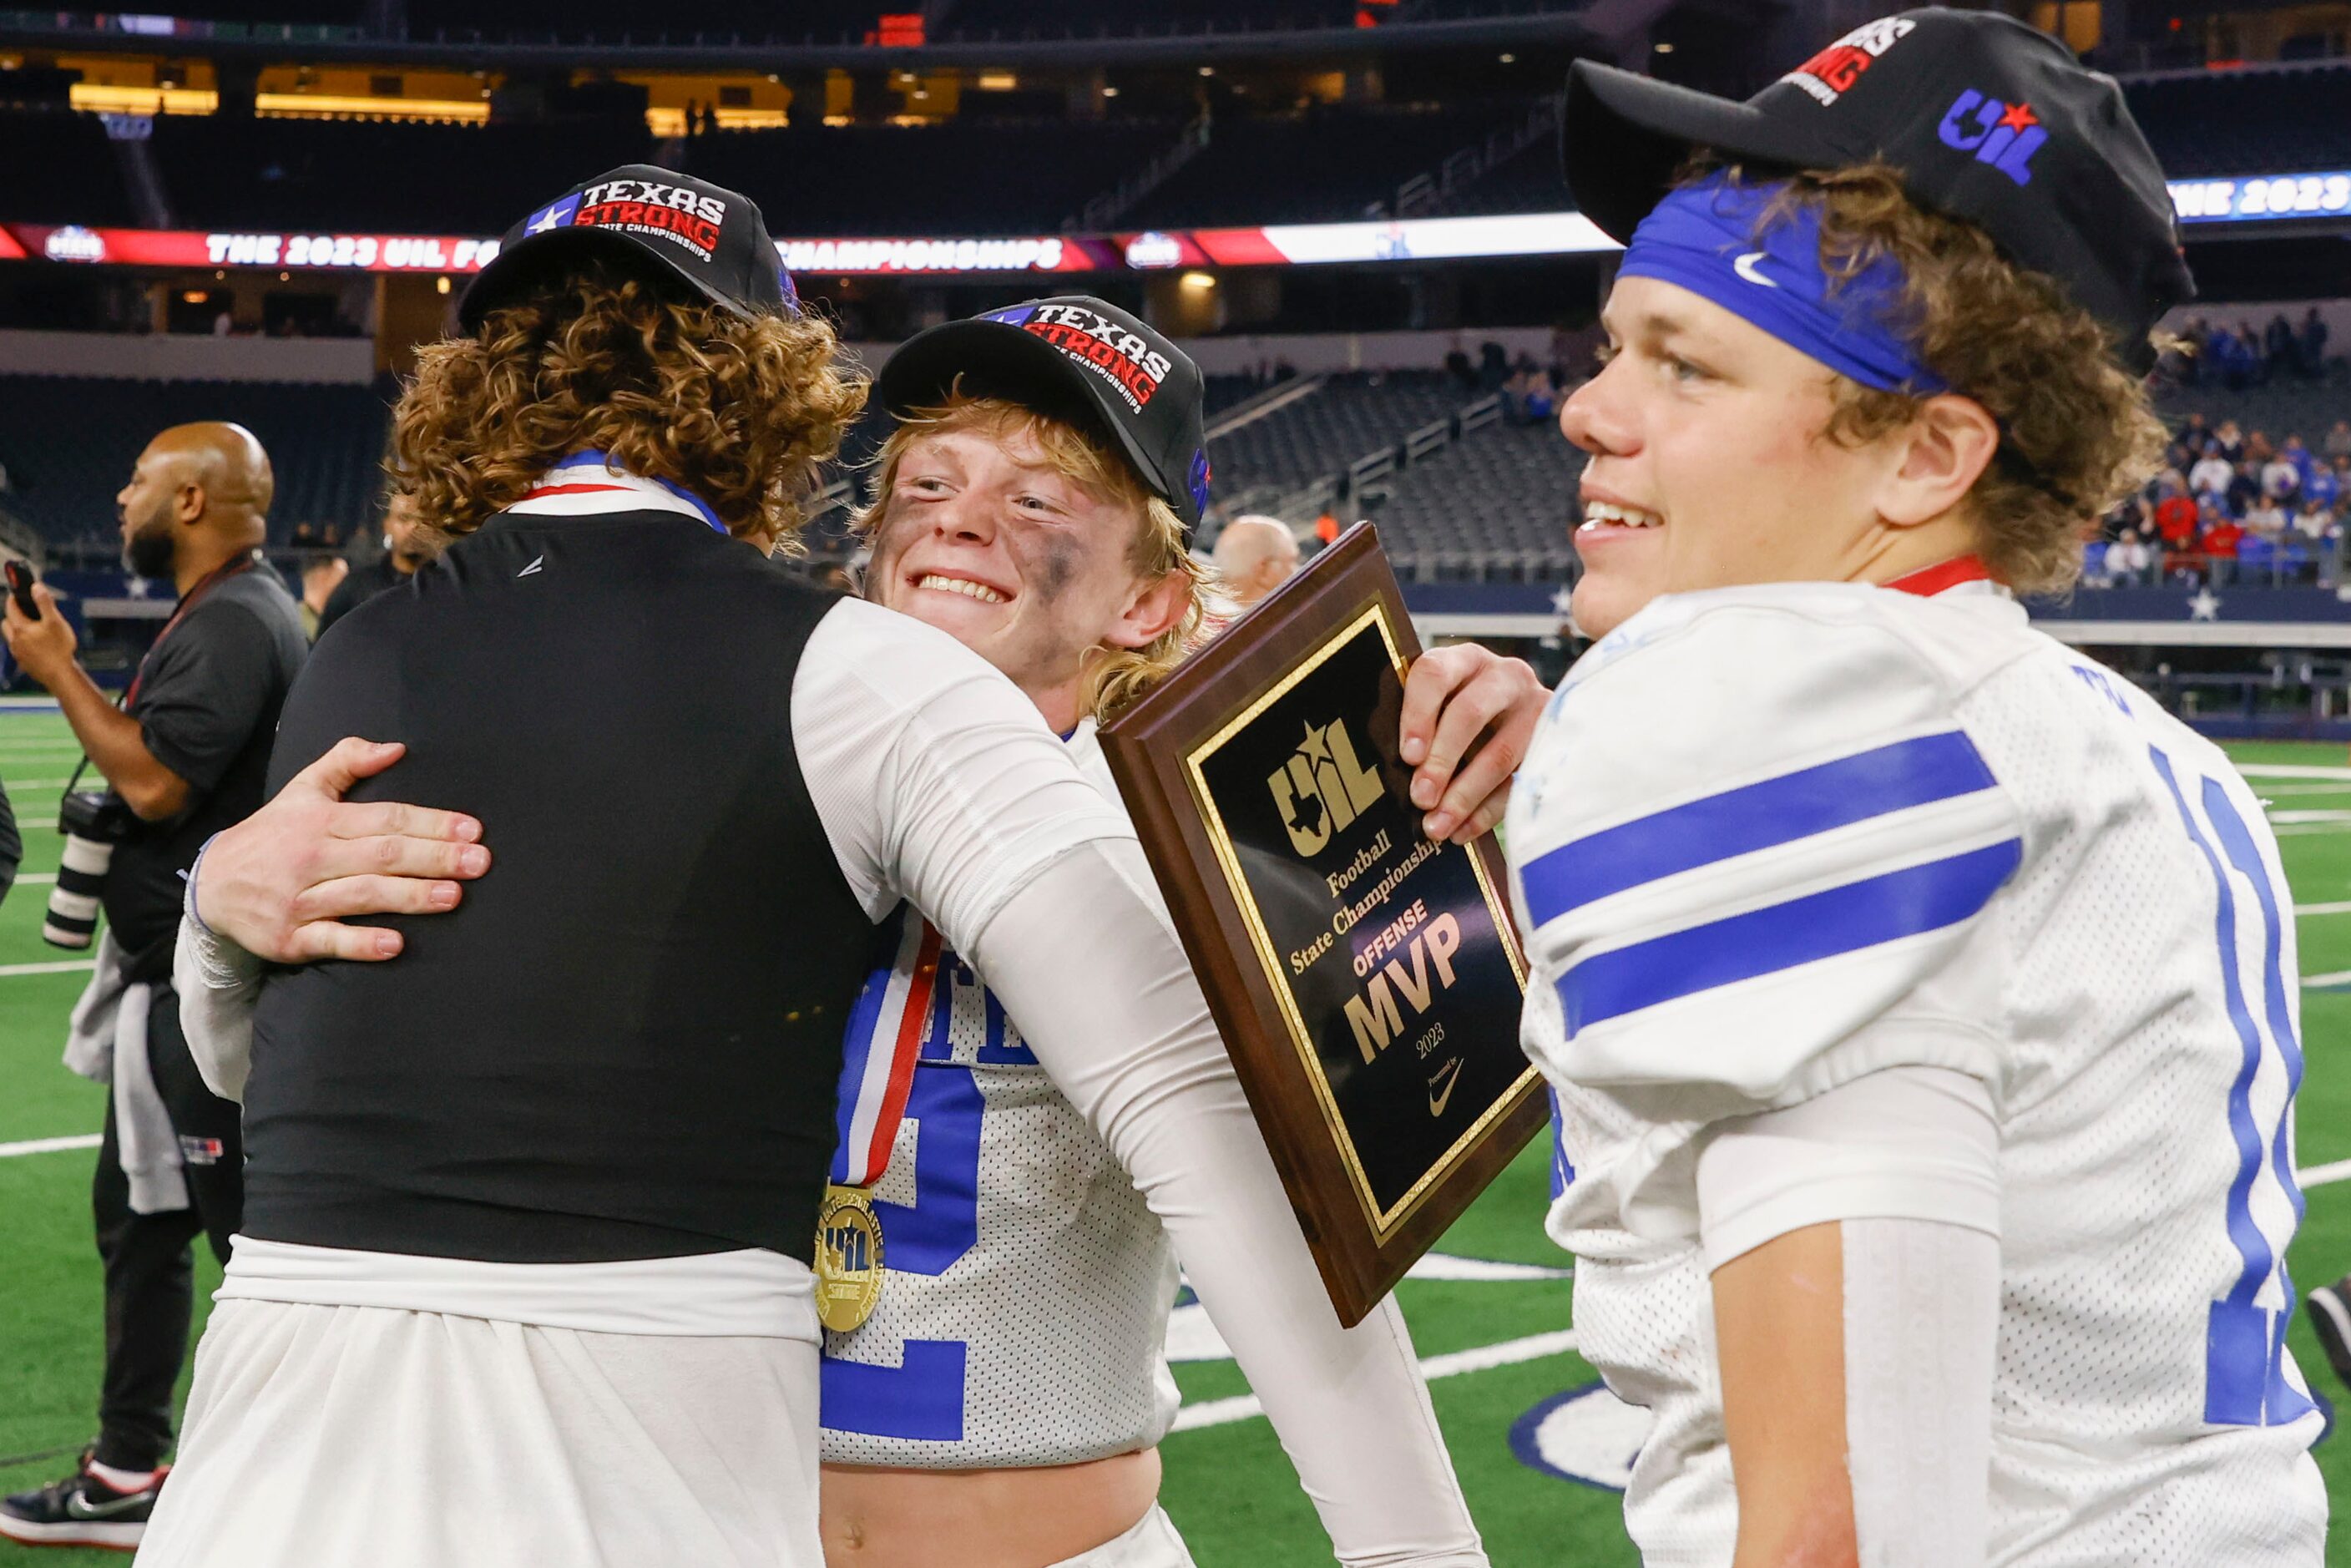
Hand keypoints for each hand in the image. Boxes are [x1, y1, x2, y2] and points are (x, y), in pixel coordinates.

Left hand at [2, 582, 78, 689]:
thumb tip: (35, 587)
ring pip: (11, 637)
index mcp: (20, 627)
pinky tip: (38, 647)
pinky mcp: (23, 663)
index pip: (11, 607)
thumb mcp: (55, 621)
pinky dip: (24, 644)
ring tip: (32, 630)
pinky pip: (18, 650)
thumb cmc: (59, 648)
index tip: (17, 593)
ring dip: (17, 631)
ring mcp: (18, 653)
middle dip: (13, 616)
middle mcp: (14, 640)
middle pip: (7, 623)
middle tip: (25, 612)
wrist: (60, 675)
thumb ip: (44, 602)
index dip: (14, 598)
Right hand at [194, 737, 489, 962]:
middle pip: (381, 855)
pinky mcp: (290, 938)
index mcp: (320, 821)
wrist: (210, 885)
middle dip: (434, 858)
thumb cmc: (273, 835)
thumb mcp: (302, 790)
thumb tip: (397, 747)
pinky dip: (361, 943)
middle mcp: (312, 858)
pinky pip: (329, 940)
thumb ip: (346, 762)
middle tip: (480, 862)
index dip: (430, 824)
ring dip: (409, 896)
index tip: (473, 829)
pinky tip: (395, 944)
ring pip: (362, 896)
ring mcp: (300, 900)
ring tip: (453, 896)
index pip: (385, 819)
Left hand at [1397, 644, 1548, 843]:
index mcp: (1464, 660)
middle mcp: (1504, 676)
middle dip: (1442, 761)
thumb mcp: (1441, 706)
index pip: (1435, 673)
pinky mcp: (1553, 742)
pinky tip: (1463, 830)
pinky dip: (1489, 811)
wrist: (1520, 712)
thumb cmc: (1462, 711)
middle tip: (1420, 798)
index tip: (1407, 755)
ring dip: (1464, 796)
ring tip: (1438, 826)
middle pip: (1470, 713)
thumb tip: (1394, 776)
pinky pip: (1520, 781)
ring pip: (1500, 754)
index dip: (1418, 714)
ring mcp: (1534, 707)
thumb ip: (1420, 727)